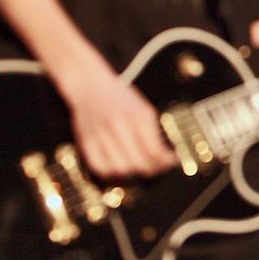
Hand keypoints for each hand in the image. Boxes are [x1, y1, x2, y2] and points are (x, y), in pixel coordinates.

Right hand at [63, 67, 177, 179]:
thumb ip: (154, 134)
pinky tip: (119, 167)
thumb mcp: (144, 109)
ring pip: (120, 169)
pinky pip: (100, 168)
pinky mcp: (86, 142)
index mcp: (137, 116)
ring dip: (132, 173)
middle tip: (156, 168)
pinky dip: (111, 173)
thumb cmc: (122, 99)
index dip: (166, 162)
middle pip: (138, 163)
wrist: (91, 86)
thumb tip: (166, 159)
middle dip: (151, 169)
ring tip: (138, 167)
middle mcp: (118, 126)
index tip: (172, 163)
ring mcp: (101, 135)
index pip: (154, 151)